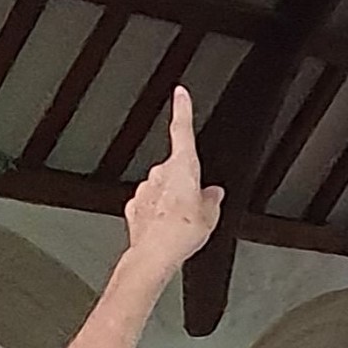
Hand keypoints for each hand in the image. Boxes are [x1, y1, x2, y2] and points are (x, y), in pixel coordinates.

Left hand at [123, 88, 223, 278]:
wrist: (154, 254)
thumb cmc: (181, 233)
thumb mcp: (210, 215)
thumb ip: (212, 198)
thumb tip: (213, 194)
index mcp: (182, 166)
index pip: (182, 129)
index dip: (182, 108)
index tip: (179, 92)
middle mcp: (159, 173)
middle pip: (176, 168)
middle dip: (184, 183)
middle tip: (194, 206)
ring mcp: (144, 189)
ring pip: (161, 188)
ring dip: (170, 200)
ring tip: (180, 223)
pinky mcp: (134, 206)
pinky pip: (149, 204)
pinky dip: (157, 213)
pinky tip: (165, 227)